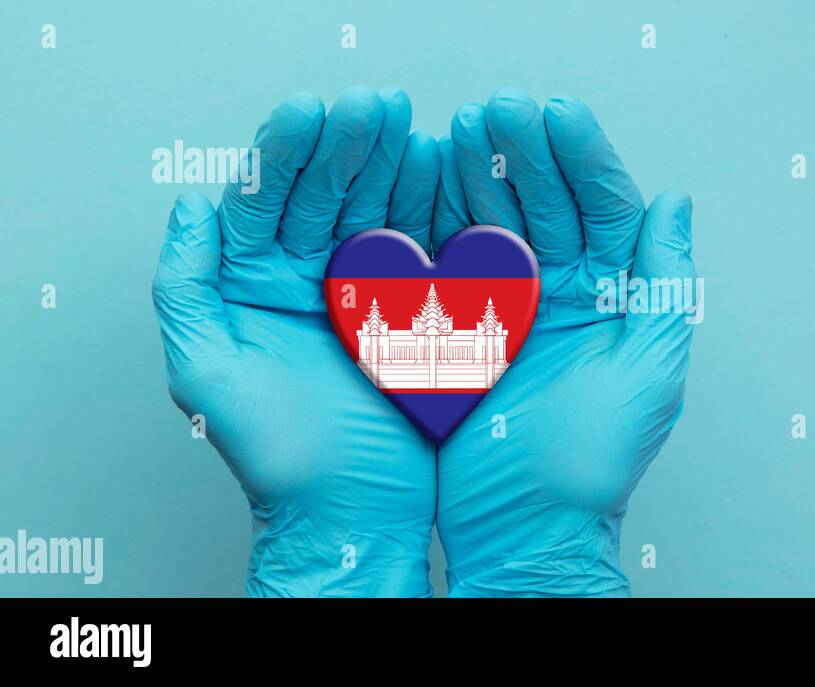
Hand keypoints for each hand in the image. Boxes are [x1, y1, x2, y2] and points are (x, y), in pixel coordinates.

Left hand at [151, 86, 442, 596]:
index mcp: (254, 285)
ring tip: (416, 129)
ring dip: (397, 166)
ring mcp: (365, 293)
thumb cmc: (277, 459)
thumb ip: (188, 289)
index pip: (268, 200)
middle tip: (376, 105)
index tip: (313, 112)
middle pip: (327, 194)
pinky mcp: (416, 313)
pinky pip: (426, 252)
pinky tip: (446, 177)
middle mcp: (308, 280)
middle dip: (351, 144)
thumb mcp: (207, 373)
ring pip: (380, 212)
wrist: (353, 514)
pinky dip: (437, 213)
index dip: (289, 152)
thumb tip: (191, 211)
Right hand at [432, 90, 696, 595]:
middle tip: (501, 107)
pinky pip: (453, 263)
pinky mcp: (464, 329)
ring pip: (499, 223)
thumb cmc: (592, 465)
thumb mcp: (648, 373)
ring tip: (460, 126)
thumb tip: (675, 204)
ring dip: (481, 173)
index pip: (606, 211)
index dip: (584, 158)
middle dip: (526, 152)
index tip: (558, 114)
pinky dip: (440, 220)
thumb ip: (662, 286)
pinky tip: (428, 180)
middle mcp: (567, 295)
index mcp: (616, 300)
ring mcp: (514, 309)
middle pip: (550, 204)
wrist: (524, 528)